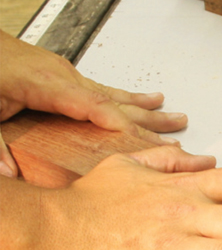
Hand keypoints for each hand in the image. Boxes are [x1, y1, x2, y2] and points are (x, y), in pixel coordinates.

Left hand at [0, 30, 187, 176]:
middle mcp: (62, 76)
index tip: (145, 142)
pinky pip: (105, 90)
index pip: (93, 105)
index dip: (121, 124)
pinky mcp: (64, 75)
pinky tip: (149, 99)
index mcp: (43, 83)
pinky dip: (131, 98)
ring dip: (148, 111)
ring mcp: (66, 74)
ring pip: (116, 96)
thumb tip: (8, 175)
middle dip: (149, 124)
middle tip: (177, 139)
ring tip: (176, 118)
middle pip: (115, 103)